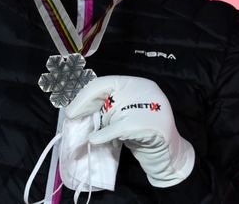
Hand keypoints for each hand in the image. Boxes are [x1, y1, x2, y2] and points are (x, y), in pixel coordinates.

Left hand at [66, 75, 195, 187]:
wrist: (168, 155)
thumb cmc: (141, 134)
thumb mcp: (123, 115)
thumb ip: (108, 107)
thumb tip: (78, 108)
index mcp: (136, 83)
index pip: (104, 82)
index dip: (84, 96)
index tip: (71, 109)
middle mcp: (144, 89)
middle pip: (106, 93)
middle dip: (86, 105)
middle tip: (71, 116)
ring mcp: (148, 105)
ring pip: (112, 111)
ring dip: (97, 123)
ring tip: (89, 132)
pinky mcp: (148, 123)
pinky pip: (119, 127)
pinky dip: (104, 134)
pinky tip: (94, 139)